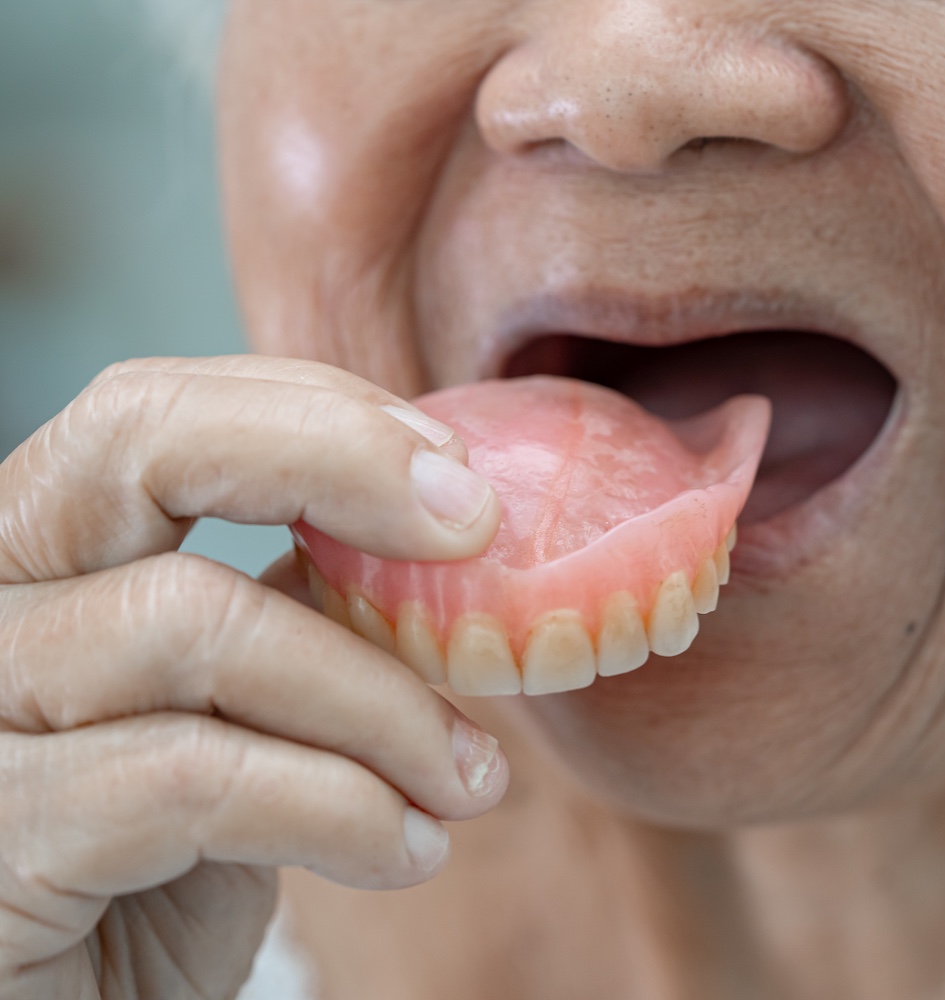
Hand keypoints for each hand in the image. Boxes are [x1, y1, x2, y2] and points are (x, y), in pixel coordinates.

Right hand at [0, 356, 507, 999]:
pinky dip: (341, 806)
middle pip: (135, 444)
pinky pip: (192, 777)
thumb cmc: (155, 880)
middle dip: (336, 461)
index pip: (151, 414)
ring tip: (467, 778)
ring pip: (197, 621)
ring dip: (381, 703)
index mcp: (35, 560)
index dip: (317, 418)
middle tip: (475, 532)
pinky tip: (406, 850)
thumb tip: (424, 530)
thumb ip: (290, 614)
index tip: (460, 484)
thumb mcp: (238, 720)